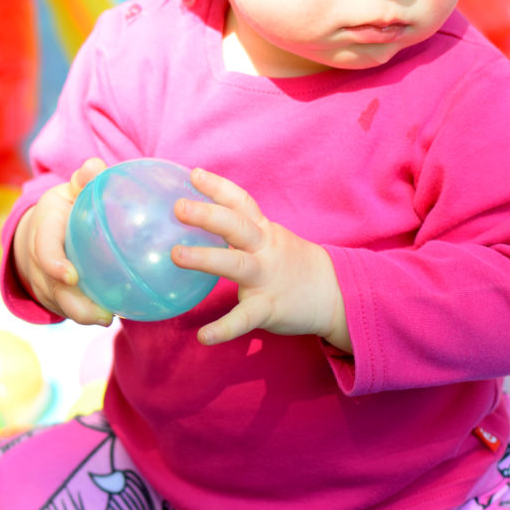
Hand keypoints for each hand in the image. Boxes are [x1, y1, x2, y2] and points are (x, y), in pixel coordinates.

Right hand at [13, 158, 113, 325]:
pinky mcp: (54, 292)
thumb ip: (85, 179)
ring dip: (81, 314)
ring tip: (109, 319)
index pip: (43, 247)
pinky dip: (84, 314)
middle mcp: (40, 256)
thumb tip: (95, 166)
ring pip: (58, 301)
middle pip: (50, 285)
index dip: (53, 263)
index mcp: (44, 225)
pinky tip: (111, 315)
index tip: (71, 276)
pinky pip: (66, 307)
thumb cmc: (69, 204)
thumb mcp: (74, 189)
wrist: (48, 225)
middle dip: (72, 302)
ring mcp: (44, 277)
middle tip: (102, 314)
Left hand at [172, 168, 351, 351]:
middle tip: (179, 206)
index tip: (193, 174)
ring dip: (207, 258)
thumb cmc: (291, 263)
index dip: (218, 187)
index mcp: (263, 231)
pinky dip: (225, 328)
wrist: (333, 293)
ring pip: (237, 264)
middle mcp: (265, 249)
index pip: (241, 202)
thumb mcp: (270, 239)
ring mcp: (267, 278)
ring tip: (176, 255)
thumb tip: (202, 220)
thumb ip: (242, 230)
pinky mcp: (269, 308)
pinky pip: (245, 318)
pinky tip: (204, 336)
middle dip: (209, 214)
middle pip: (237, 225)